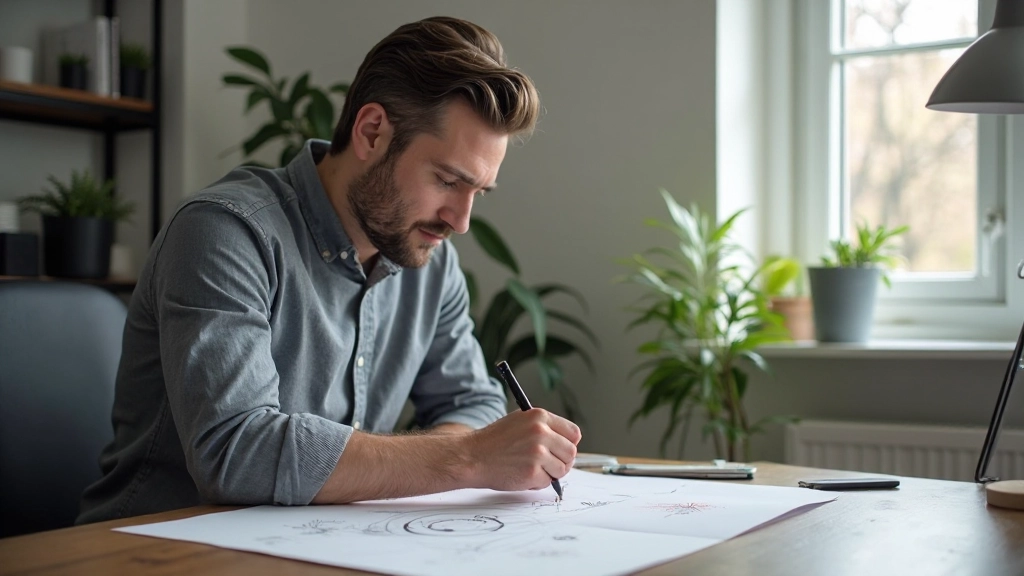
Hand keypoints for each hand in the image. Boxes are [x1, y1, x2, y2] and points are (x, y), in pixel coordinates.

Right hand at [463, 409, 581, 490]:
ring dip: (550, 473)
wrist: (472, 456)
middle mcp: (541, 433)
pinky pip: (547, 482)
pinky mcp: (532, 472)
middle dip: (562, 461)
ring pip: (562, 469)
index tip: (561, 450)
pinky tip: (522, 475)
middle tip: (548, 464)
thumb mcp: (519, 421)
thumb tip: (566, 441)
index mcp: (540, 417)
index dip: (568, 443)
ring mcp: (537, 453)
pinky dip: (537, 483)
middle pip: (571, 453)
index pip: (573, 433)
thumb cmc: (494, 441)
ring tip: (531, 468)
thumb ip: (543, 427)